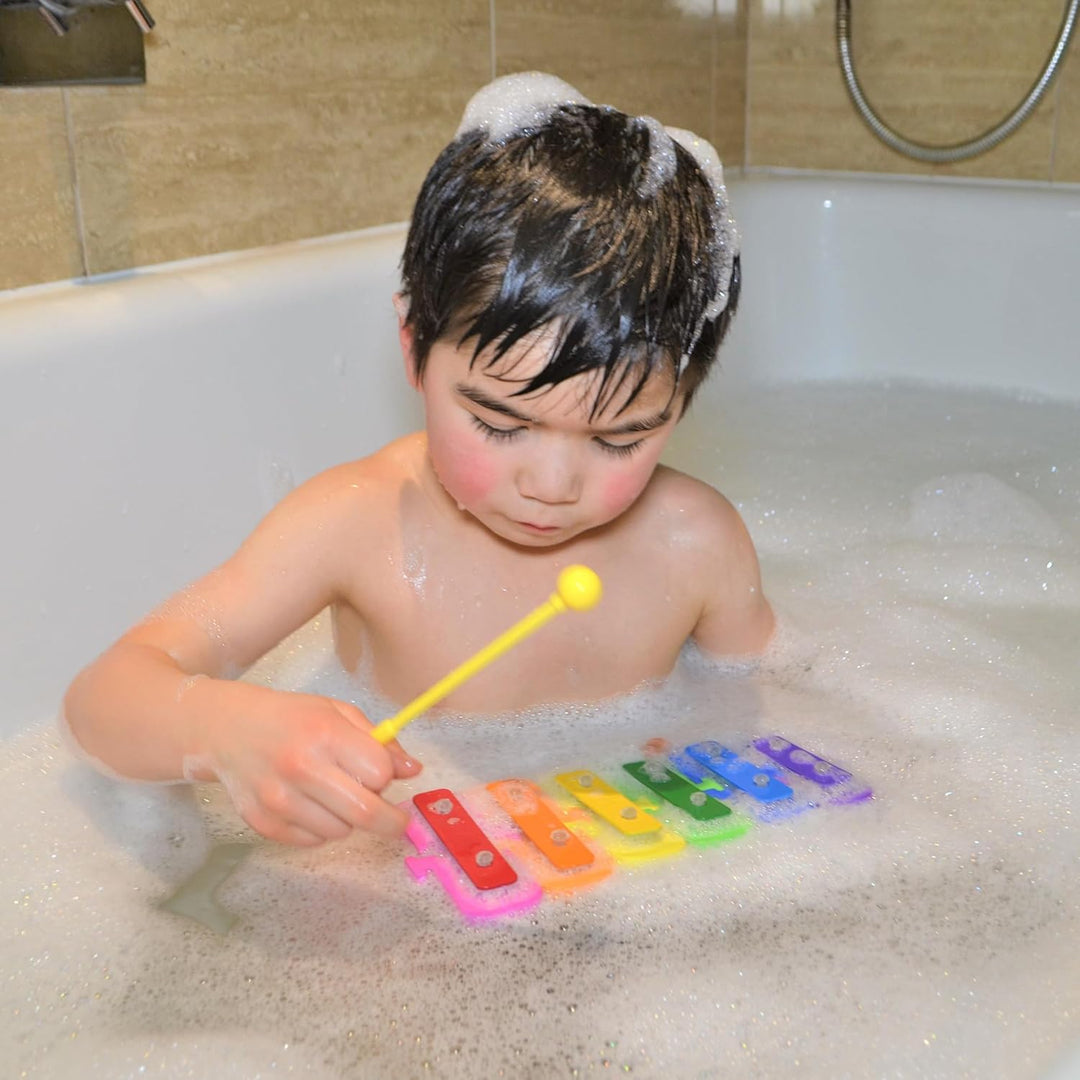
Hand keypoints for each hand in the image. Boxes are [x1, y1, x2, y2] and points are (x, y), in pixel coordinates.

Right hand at [186, 684, 421, 845]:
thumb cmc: (292, 718)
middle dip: (390, 821)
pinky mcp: (263, 823)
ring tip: (334, 796)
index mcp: (324, 734)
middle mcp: (300, 768)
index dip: (386, 776)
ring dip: (349, 820)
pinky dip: (321, 829)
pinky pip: (313, 841)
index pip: (379, 773)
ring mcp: (278, 799)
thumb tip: (414, 771)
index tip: (382, 775)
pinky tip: (310, 805)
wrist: (228, 730)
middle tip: (396, 821)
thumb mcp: (338, 713)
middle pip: (365, 813)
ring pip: (340, 831)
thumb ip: (379, 742)